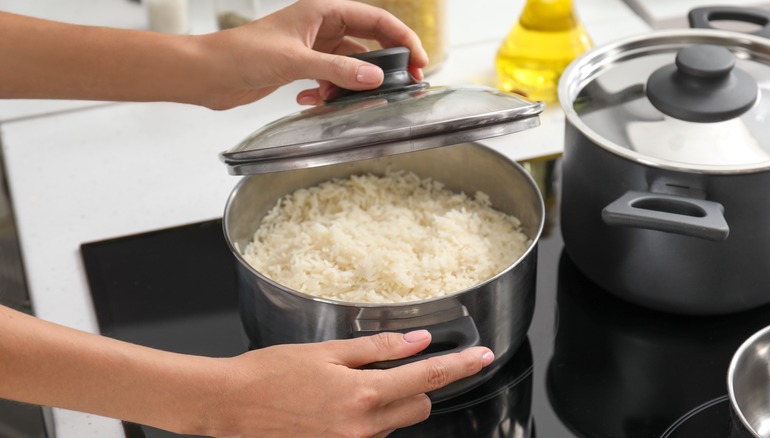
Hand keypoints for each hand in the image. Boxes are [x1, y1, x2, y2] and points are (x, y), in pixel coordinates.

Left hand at [0, 0, 425, 108]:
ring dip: (349, 85)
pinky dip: (327, 93)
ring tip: (345, 100)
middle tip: (402, 87)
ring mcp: (312, 50)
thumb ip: (337, 70)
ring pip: (349, 66)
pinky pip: (330, 81)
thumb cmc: (239, 55)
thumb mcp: (294, 62)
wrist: (206, 75)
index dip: (402, 39)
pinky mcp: (301, 70)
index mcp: (322, 12)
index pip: (375, 20)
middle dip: (383, 66)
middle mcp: (320, 28)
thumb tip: (375, 78)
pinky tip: (310, 101)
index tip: (419, 63)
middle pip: (367, 43)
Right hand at [202, 330, 493, 436]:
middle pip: (418, 405)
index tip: (482, 357)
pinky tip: (336, 406)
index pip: (428, 379)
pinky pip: (371, 435)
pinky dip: (367, 419)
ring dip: (387, 403)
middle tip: (387, 369)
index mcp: (363, 394)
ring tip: (347, 387)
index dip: (461, 366)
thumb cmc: (271, 373)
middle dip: (415, 386)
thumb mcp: (328, 352)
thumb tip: (419, 341)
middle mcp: (363, 427)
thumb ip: (380, 348)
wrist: (230, 405)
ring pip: (394, 422)